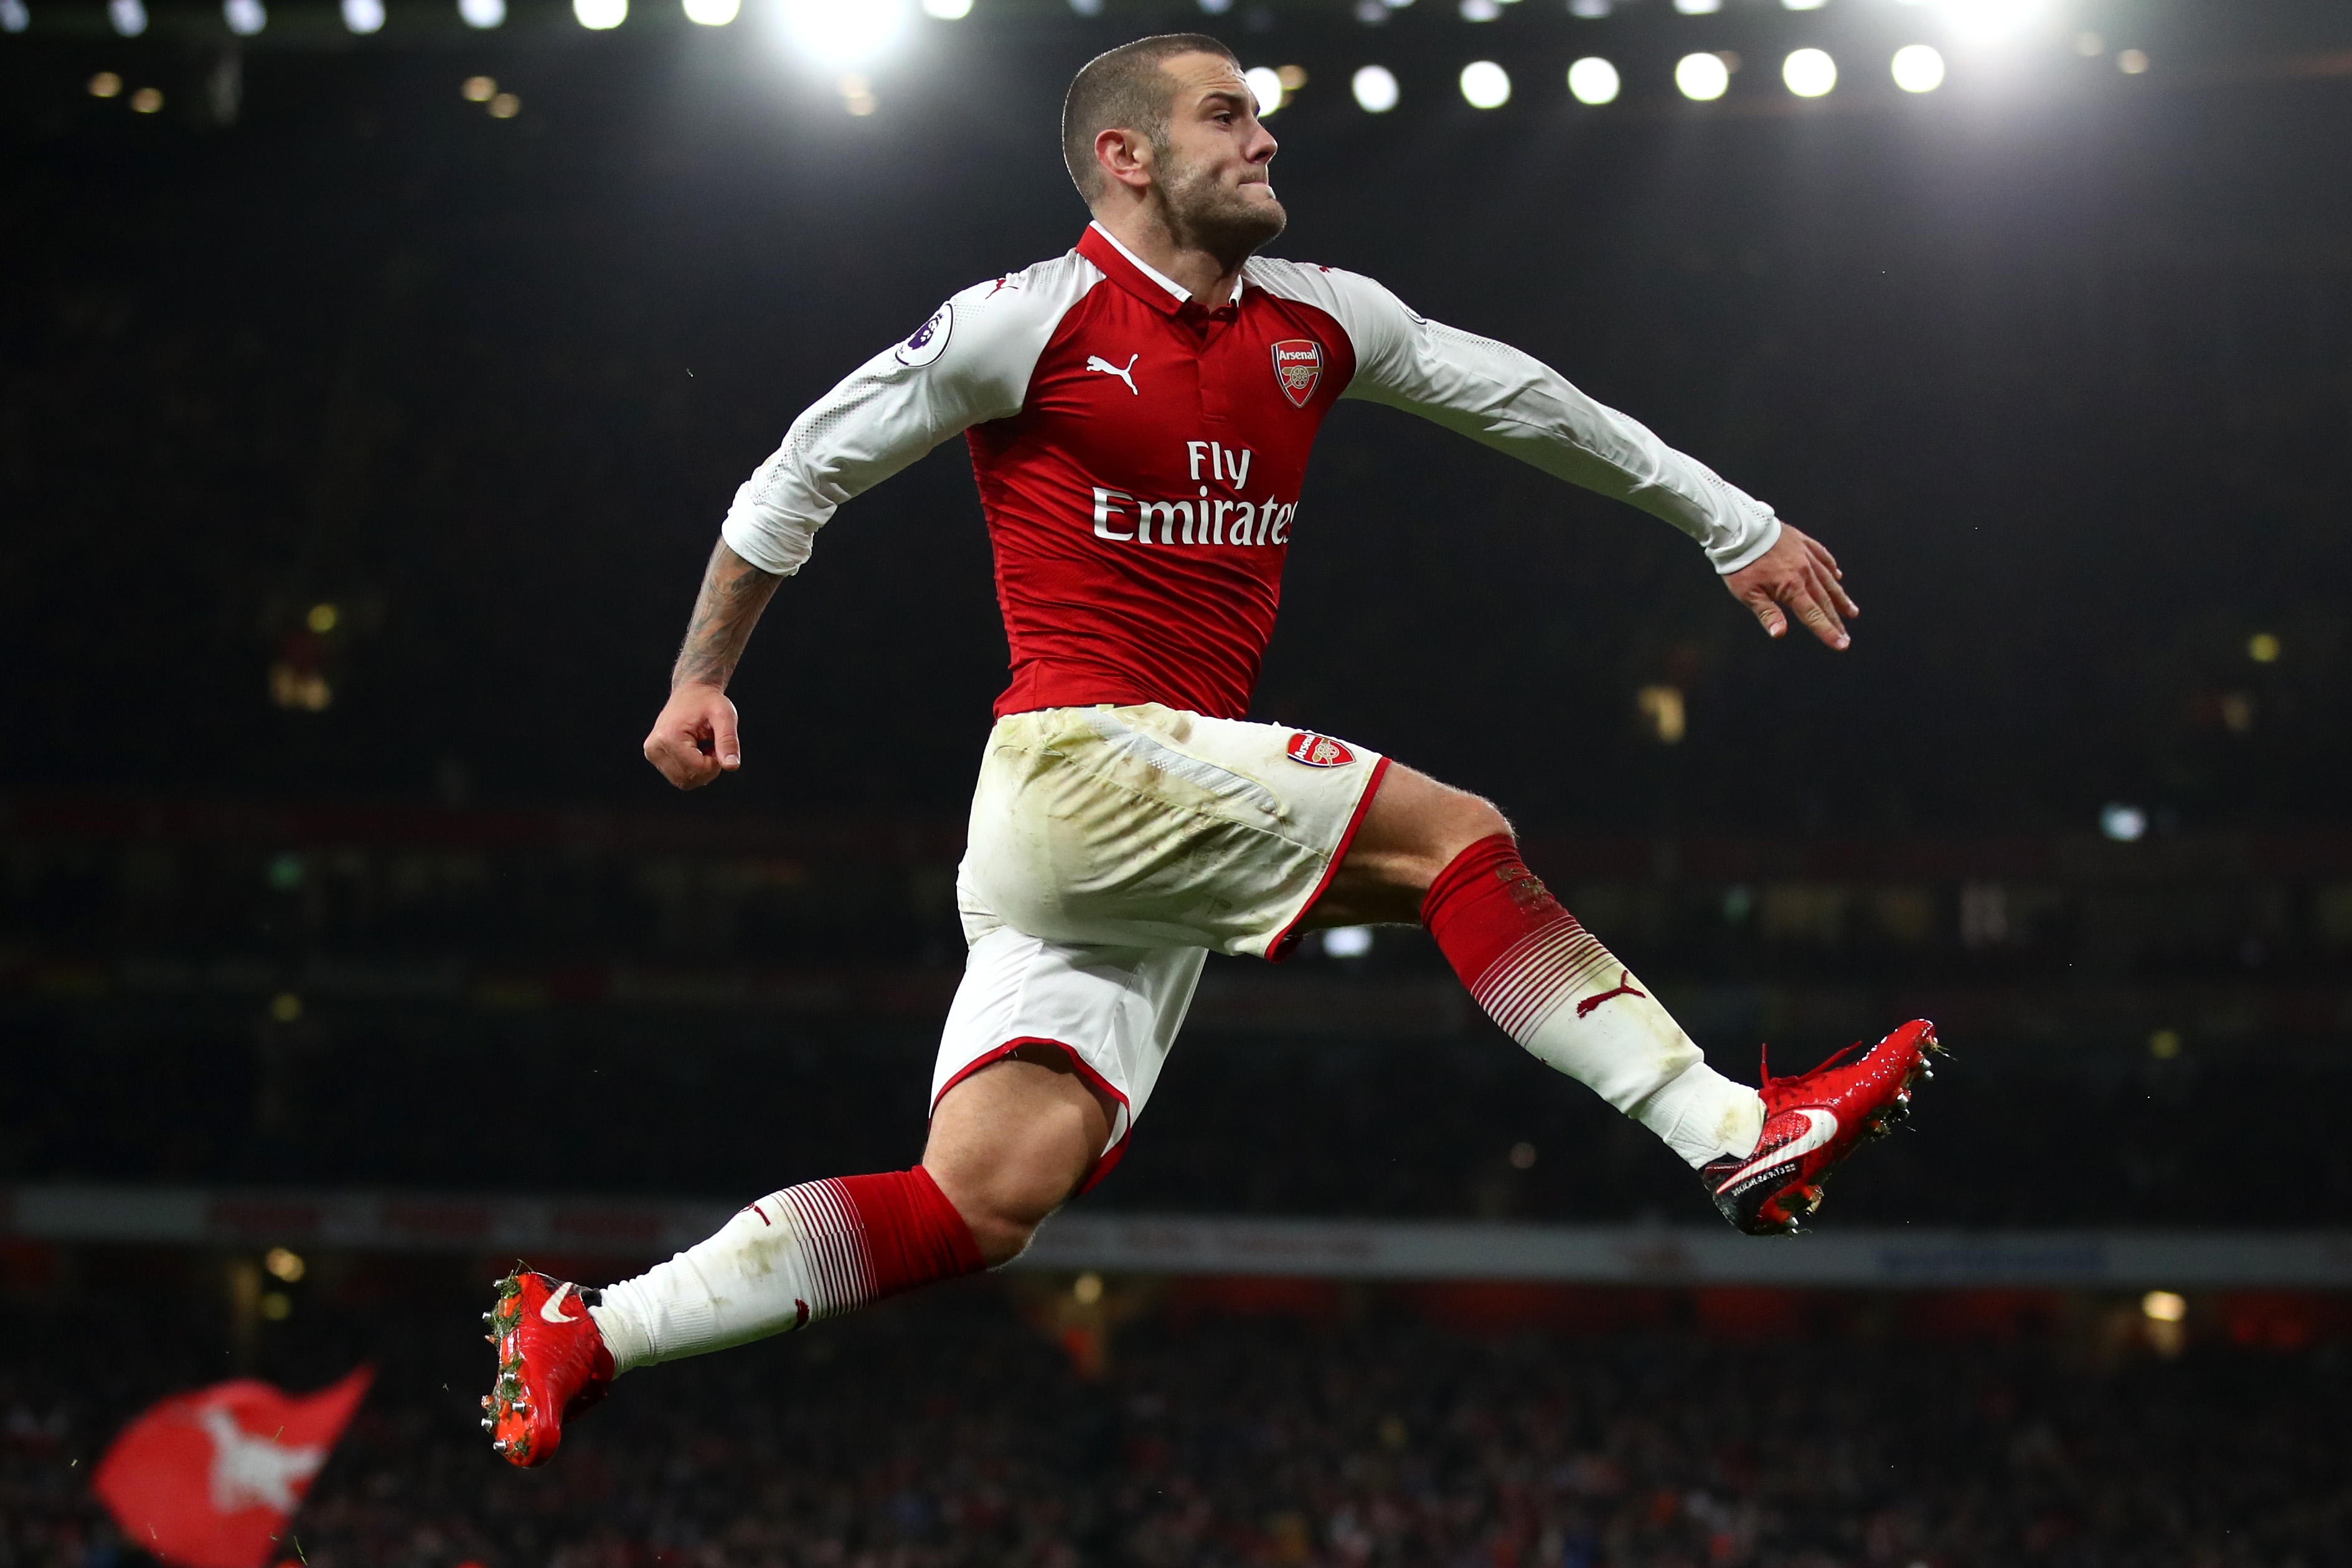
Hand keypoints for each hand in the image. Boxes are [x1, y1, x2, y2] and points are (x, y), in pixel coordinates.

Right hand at [642, 682, 741, 789]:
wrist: (691, 691)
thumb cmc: (708, 701)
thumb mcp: (724, 715)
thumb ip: (728, 741)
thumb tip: (732, 766)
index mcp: (669, 737)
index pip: (698, 769)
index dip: (716, 762)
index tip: (718, 743)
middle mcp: (654, 748)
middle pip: (690, 779)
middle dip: (708, 767)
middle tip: (713, 744)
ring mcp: (652, 754)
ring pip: (684, 782)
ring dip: (701, 770)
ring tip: (704, 746)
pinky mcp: (654, 757)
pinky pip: (679, 777)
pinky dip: (693, 769)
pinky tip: (696, 751)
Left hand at [1722, 523, 1859, 650]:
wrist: (1739, 528)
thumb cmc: (1740, 564)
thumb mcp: (1747, 593)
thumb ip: (1767, 613)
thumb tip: (1780, 634)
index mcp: (1792, 586)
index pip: (1813, 615)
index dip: (1827, 631)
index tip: (1842, 645)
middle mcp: (1804, 571)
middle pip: (1824, 600)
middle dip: (1836, 620)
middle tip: (1846, 636)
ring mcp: (1805, 554)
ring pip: (1828, 580)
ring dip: (1840, 597)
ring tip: (1852, 611)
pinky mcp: (1802, 541)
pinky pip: (1822, 555)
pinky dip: (1831, 567)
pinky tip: (1837, 575)